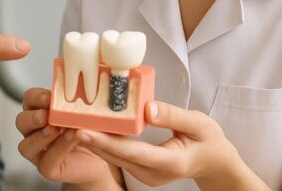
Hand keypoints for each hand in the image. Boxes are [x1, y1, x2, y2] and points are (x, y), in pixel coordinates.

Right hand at [16, 88, 121, 189]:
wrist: (104, 152)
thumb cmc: (90, 127)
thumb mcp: (85, 109)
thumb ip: (77, 101)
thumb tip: (79, 86)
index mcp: (39, 110)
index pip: (28, 99)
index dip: (35, 97)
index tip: (49, 96)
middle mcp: (34, 131)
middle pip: (21, 122)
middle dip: (32, 117)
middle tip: (47, 114)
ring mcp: (38, 152)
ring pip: (26, 146)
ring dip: (41, 136)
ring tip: (56, 129)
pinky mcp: (47, 168)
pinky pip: (46, 161)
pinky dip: (58, 149)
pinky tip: (70, 139)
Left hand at [75, 101, 267, 190]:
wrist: (214, 162)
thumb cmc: (209, 140)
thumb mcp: (199, 123)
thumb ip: (173, 116)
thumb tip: (147, 107)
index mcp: (169, 162)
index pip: (131, 152)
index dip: (104, 141)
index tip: (82, 130)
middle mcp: (152, 173)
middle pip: (115, 155)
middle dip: (89, 138)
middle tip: (66, 120)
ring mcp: (145, 174)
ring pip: (112, 156)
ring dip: (92, 139)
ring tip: (70, 119)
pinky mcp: (140, 169)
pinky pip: (116, 155)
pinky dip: (102, 141)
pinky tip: (88, 124)